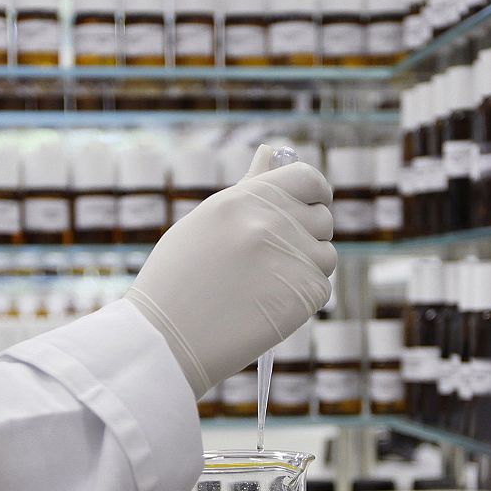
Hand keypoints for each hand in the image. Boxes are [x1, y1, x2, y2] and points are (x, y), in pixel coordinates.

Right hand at [126, 145, 336, 397]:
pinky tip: (266, 307)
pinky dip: (301, 299)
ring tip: (264, 287)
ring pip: (325, 255)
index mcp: (246, 198)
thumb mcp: (207, 222)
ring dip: (305, 269)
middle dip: (307, 237)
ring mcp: (291, 256)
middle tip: (273, 261)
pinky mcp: (305, 292)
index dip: (316, 193)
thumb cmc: (178, 280)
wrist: (165, 339)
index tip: (313, 205)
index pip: (308, 178)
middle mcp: (271, 221)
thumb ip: (248, 190)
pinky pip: (320, 287)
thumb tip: (273, 152)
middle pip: (322, 219)